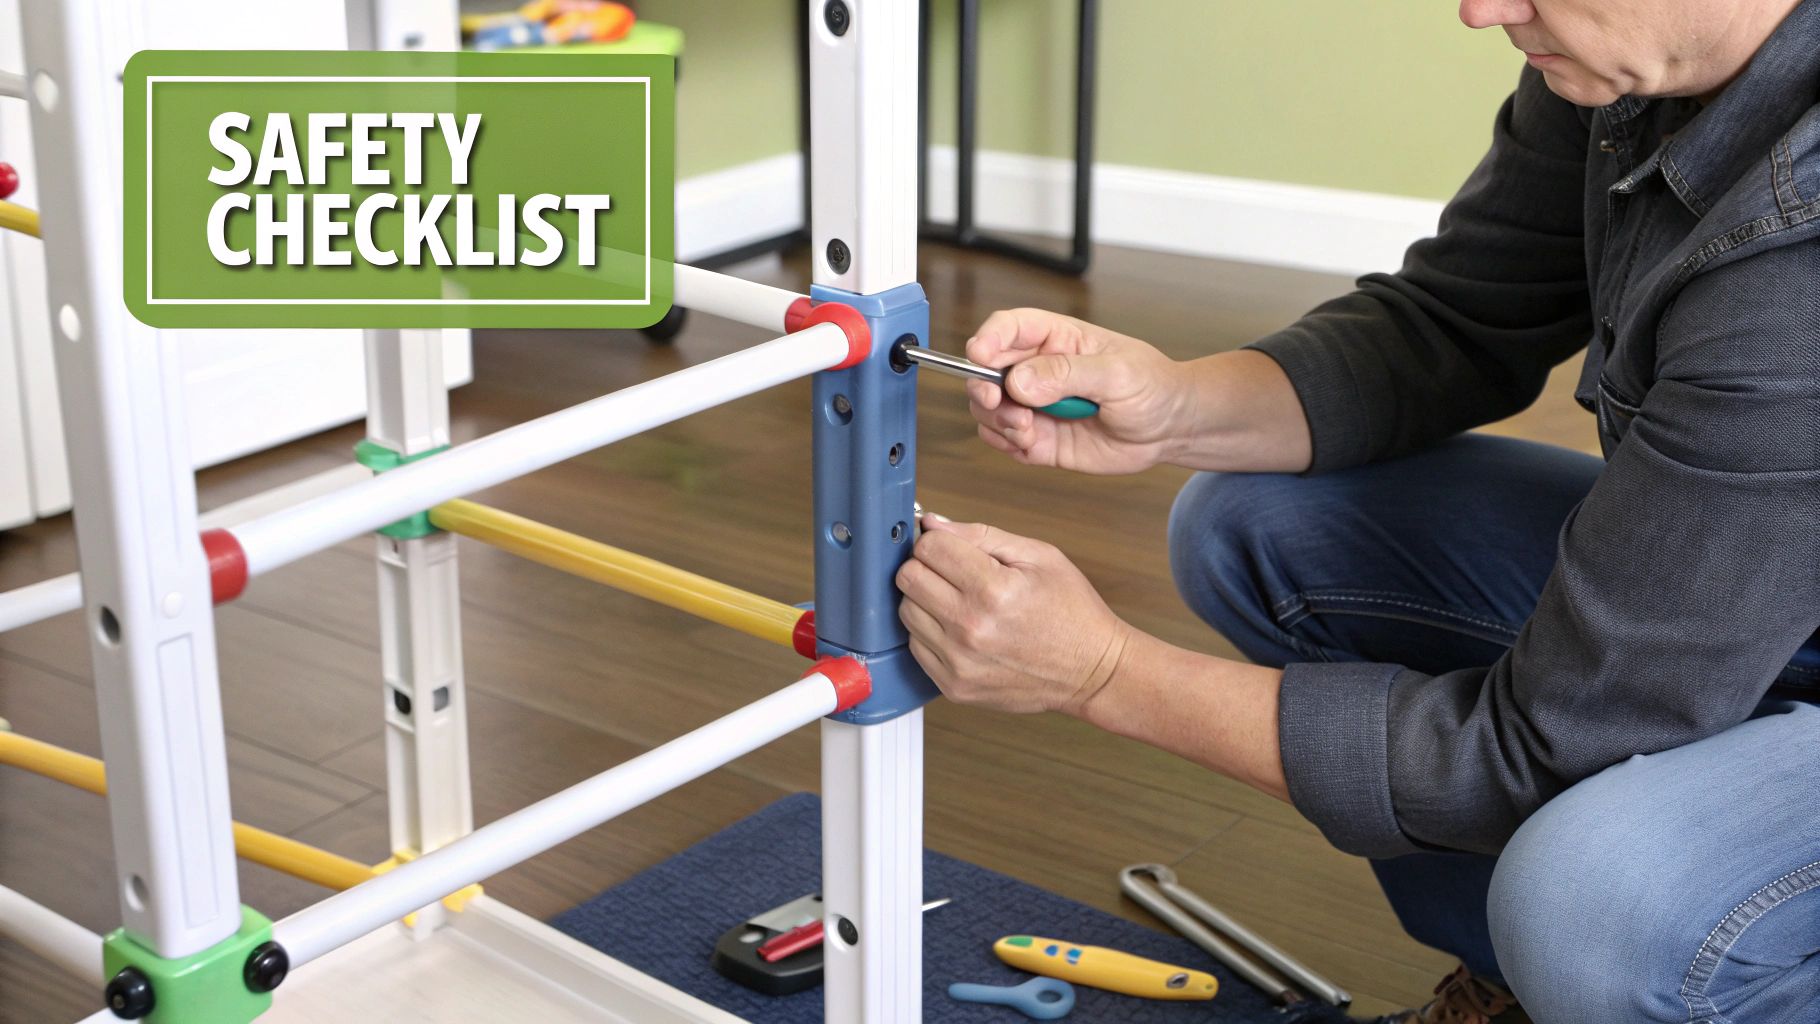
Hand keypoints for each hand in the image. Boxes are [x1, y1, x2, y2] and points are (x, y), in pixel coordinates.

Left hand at [895, 516, 1131, 714]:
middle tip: (954, 573)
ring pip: (906, 612)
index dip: (938, 540)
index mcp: (994, 589)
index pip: (928, 547)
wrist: (1092, 671)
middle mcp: (971, 628)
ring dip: (926, 600)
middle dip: (926, 566)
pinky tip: (961, 629)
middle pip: (908, 578)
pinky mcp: (954, 686)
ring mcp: (959, 661)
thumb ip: (980, 534)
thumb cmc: (1071, 612)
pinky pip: (916, 646)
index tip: (952, 548)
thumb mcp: (1038, 556)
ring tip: (961, 602)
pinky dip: (931, 633)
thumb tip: (932, 524)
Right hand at [965, 308, 1190, 474]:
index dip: (988, 338)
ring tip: (1028, 430)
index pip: (1008, 328)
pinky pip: (1003, 439)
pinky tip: (1032, 444)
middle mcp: (1039, 369)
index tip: (980, 355)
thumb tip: (1020, 381)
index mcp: (1057, 339)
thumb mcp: (1117, 373)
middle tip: (1002, 403)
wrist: (1169, 429)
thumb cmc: (1152, 387)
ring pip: (989, 407)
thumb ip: (1068, 374)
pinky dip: (1007, 444)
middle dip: (985, 387)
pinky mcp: (1039, 438)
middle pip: (987, 370)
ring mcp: (1036, 405)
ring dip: (998, 420)